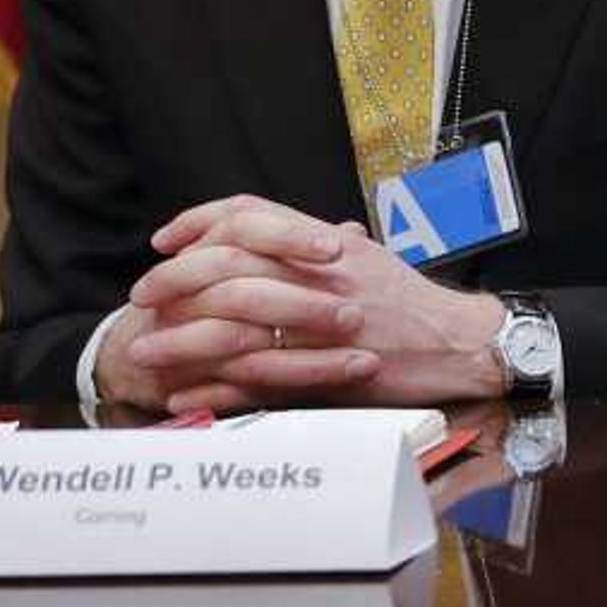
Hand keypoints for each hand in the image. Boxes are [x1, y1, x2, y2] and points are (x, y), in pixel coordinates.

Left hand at [105, 196, 507, 414]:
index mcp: (326, 244)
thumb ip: (318, 246)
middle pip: (227, 265)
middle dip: (173, 281)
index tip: (165, 242)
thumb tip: (279, 235)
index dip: (197, 224)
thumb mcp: (367, 259)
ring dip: (180, 339)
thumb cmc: (415, 305)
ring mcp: (324, 324)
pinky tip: (184, 391)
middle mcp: (321, 275)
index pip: (248, 215)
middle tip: (142, 296)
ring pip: (232, 324)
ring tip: (145, 350)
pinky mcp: (328, 369)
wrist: (463, 343)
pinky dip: (214, 387)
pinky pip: (258, 379)